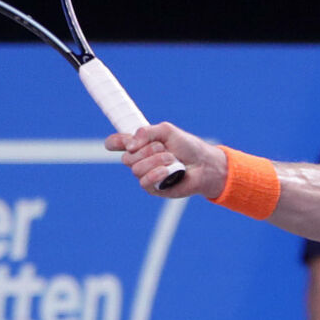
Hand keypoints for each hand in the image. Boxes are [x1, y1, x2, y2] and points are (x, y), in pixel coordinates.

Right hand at [106, 124, 226, 199]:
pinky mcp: (153, 188)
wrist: (204, 164)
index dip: (114, 142)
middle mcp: (140, 160)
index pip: (118, 143)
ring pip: (136, 169)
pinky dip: (156, 174)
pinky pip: (144, 182)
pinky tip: (167, 171)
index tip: (117, 142)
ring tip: (172, 159)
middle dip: (146, 150)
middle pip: (126, 157)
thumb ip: (146, 132)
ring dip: (156, 161)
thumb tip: (129, 146)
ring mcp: (146, 175)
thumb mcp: (167, 131)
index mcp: (141, 144)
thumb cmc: (188, 147)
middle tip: (163, 148)